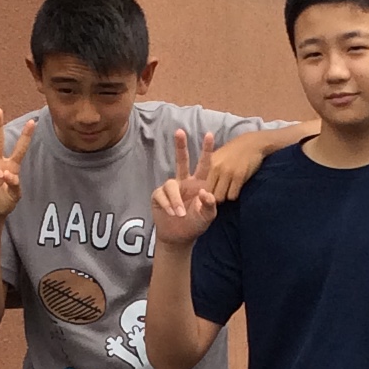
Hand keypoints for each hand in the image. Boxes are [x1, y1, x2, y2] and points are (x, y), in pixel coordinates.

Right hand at [151, 127, 219, 243]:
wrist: (179, 237)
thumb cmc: (196, 224)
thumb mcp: (207, 217)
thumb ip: (210, 205)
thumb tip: (205, 192)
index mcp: (199, 184)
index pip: (204, 165)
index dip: (206, 150)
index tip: (209, 134)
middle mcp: (184, 182)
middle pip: (182, 161)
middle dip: (180, 146)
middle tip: (180, 131)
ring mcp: (171, 188)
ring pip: (170, 184)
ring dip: (175, 200)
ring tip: (180, 213)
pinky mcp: (159, 196)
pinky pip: (161, 195)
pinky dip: (167, 205)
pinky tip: (172, 214)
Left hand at [201, 130, 268, 201]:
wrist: (253, 143)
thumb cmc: (236, 149)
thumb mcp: (219, 154)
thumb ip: (212, 167)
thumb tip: (206, 181)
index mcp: (211, 163)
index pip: (205, 186)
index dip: (208, 192)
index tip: (213, 193)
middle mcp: (218, 168)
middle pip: (211, 193)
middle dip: (216, 197)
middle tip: (221, 195)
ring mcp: (228, 173)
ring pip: (221, 196)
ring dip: (225, 197)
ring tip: (229, 192)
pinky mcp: (239, 176)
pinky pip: (233, 194)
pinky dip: (234, 195)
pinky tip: (236, 190)